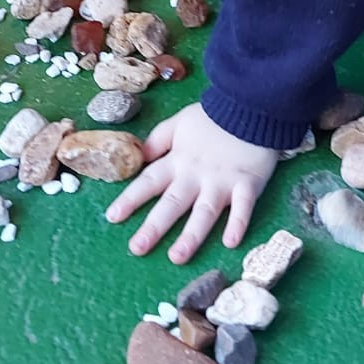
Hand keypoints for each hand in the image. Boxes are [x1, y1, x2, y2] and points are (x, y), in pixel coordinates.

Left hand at [105, 102, 278, 263]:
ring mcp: (222, 181)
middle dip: (154, 227)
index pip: (149, 181)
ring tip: (177, 257)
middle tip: (137, 248)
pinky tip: (231, 242)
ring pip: (204, 212)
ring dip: (191, 235)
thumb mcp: (180, 122)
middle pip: (172, 203)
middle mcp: (196, 175)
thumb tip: (138, 157)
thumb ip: (159, 139)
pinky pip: (243, 207)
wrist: (250, 106)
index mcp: (178, 160)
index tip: (112, 217)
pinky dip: (238, 223)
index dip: (131, 199)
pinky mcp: (247, 183)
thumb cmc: (214, 117)